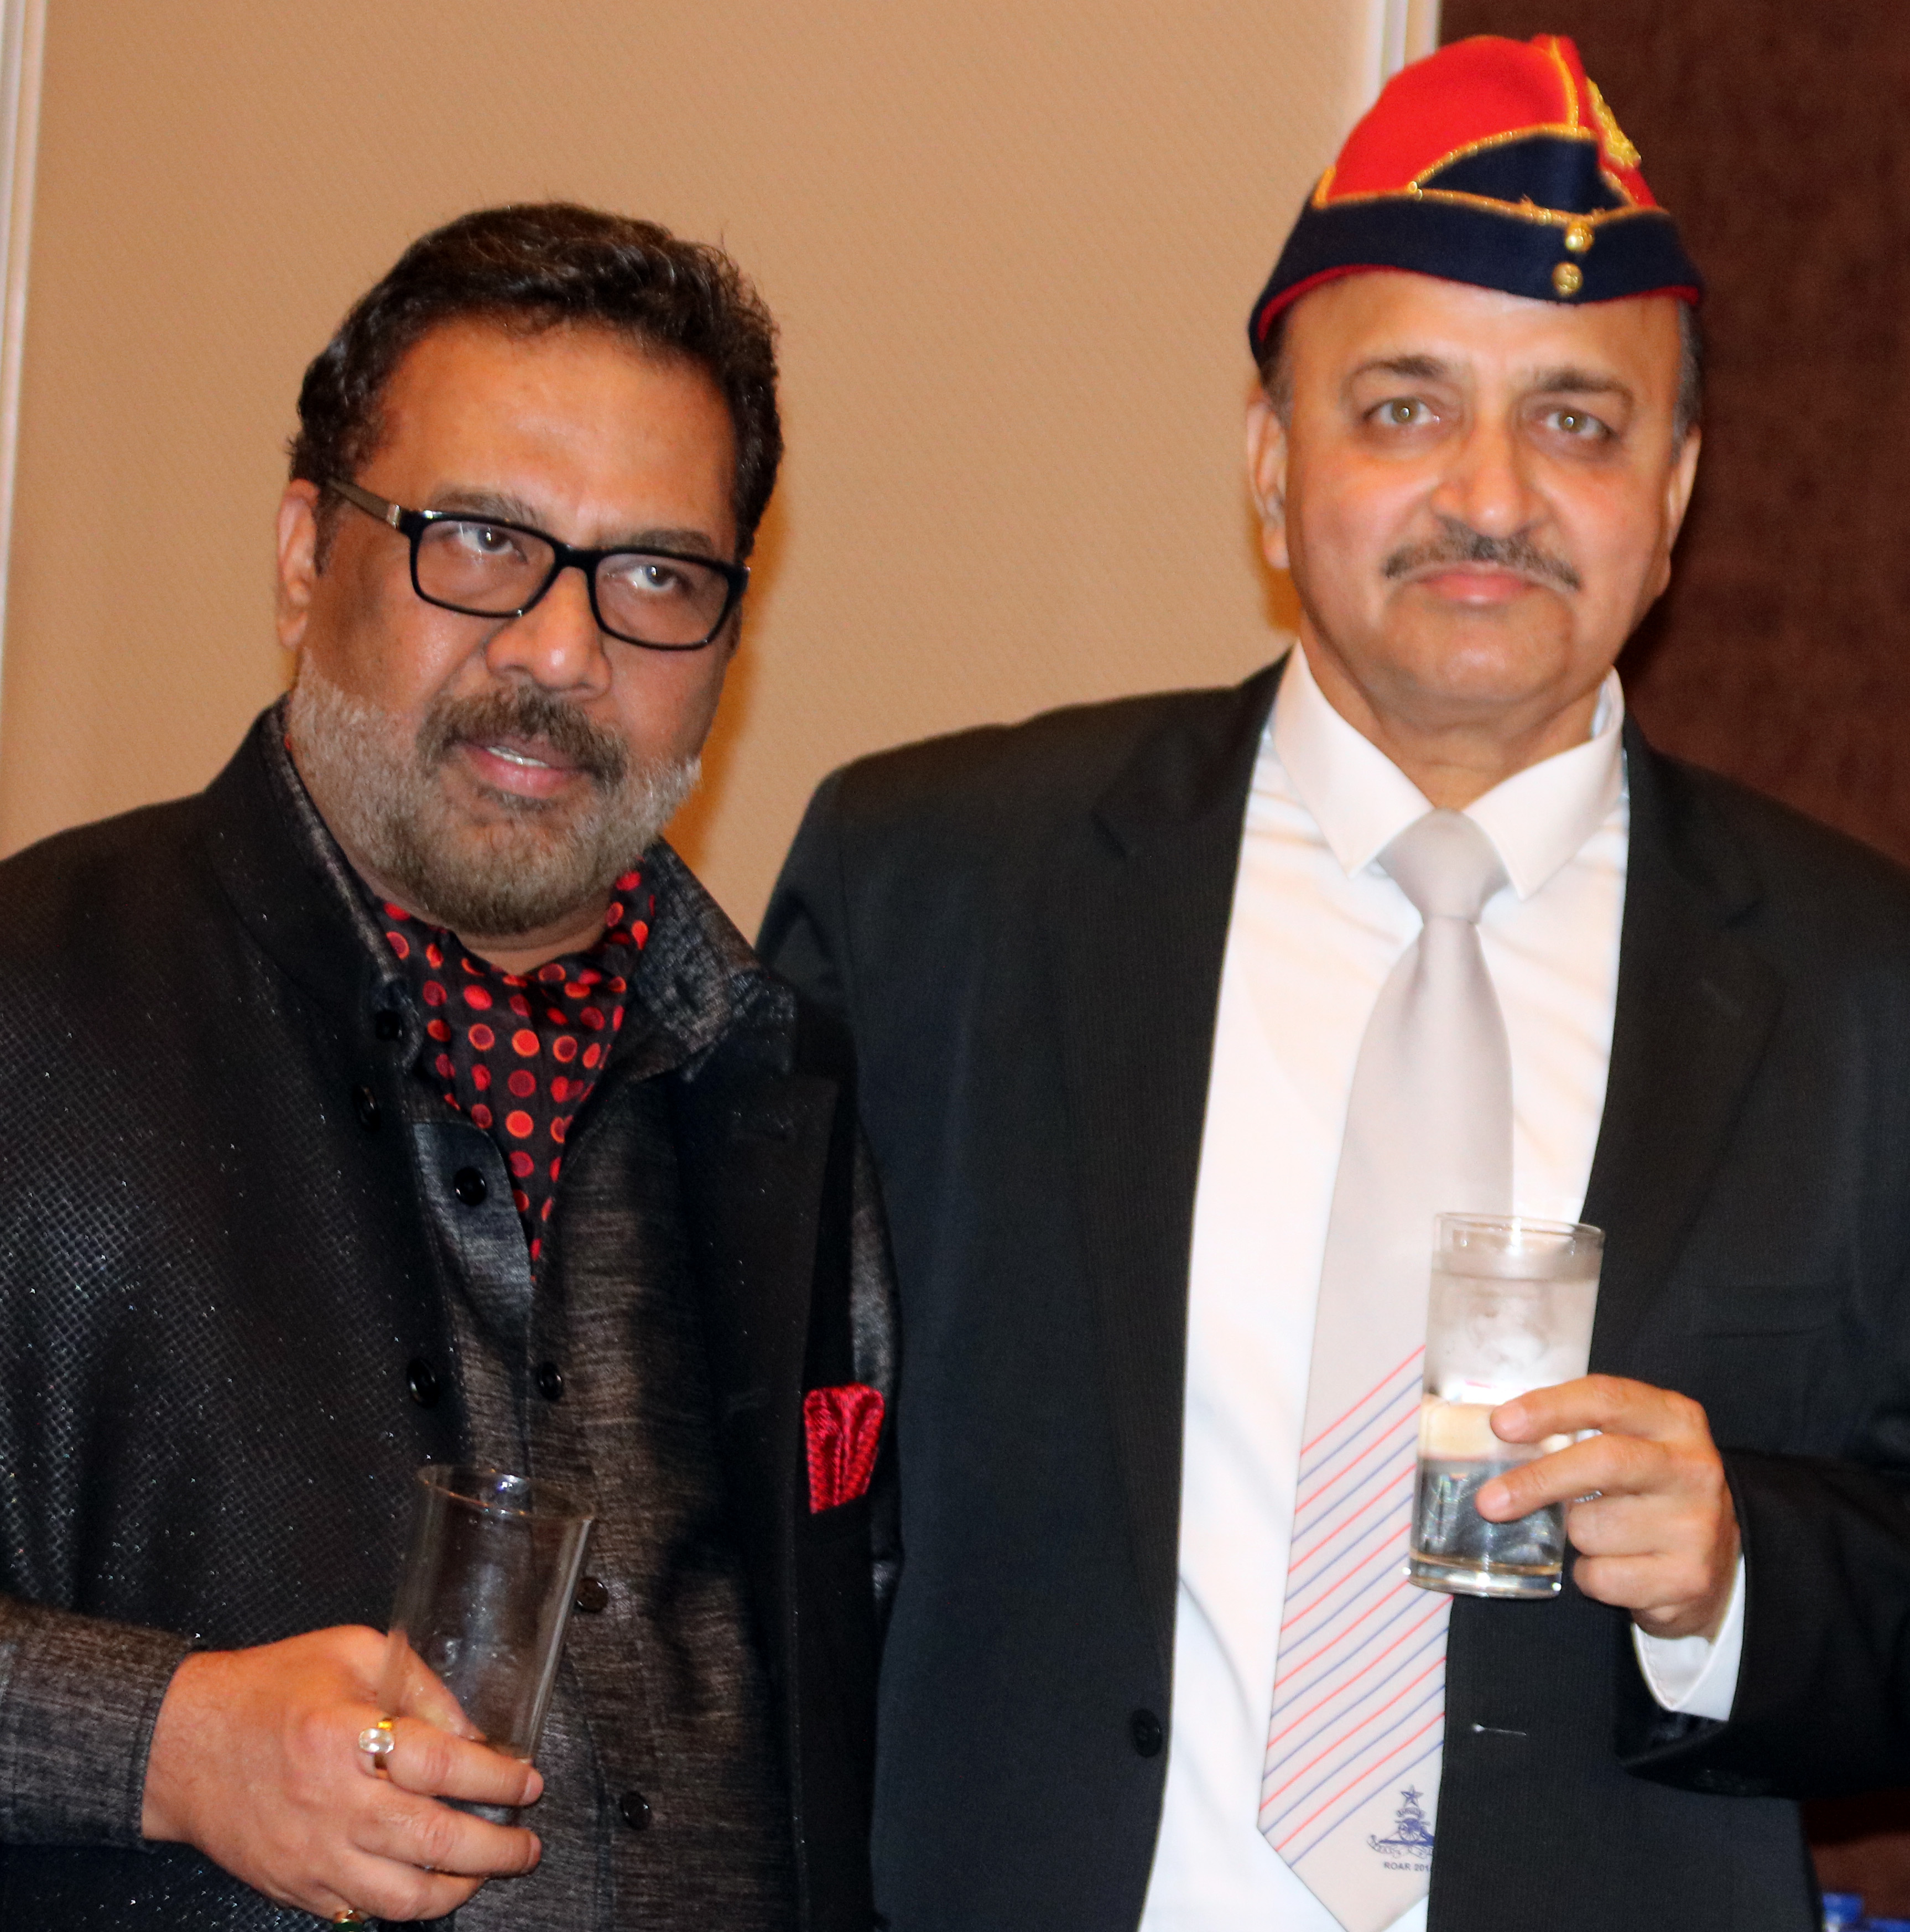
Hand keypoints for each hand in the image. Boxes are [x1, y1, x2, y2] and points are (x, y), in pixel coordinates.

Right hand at [141, 1625, 542, 1920]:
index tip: (528, 1781)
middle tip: (527, 1843)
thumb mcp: (352, 1653)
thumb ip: (420, 1685)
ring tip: (489, 1870)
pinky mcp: (296, 1888)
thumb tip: (473, 1733)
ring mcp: (312, 1856)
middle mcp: (331, 1802)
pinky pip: (363, 1913)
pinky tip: (432, 1883)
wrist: (183, 1746)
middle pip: (433, 1839)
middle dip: (496, 1847)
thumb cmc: (269, 1690)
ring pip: (404, 1897)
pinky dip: (407, 1905)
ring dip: (460, 1888)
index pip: (442, 1763)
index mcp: (345, 1734)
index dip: (496, 1776)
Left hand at [1476, 1374, 1738, 1640]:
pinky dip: (1588, 1574)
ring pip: (1592, 1527)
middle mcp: (1692, 1467)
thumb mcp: (1629, 1443)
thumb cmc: (1647, 1489)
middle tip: (1490, 1501)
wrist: (1715, 1561)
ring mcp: (1696, 1525)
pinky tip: (1614, 1566)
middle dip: (1538, 1480)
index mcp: (1674, 1419)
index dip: (1550, 1408)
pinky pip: (1602, 1576)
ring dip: (1570, 1534)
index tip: (1502, 1425)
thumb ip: (1578, 1431)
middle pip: (1605, 1461)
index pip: (1607, 1399)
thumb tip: (1498, 1438)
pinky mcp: (1688, 1579)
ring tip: (1596, 1532)